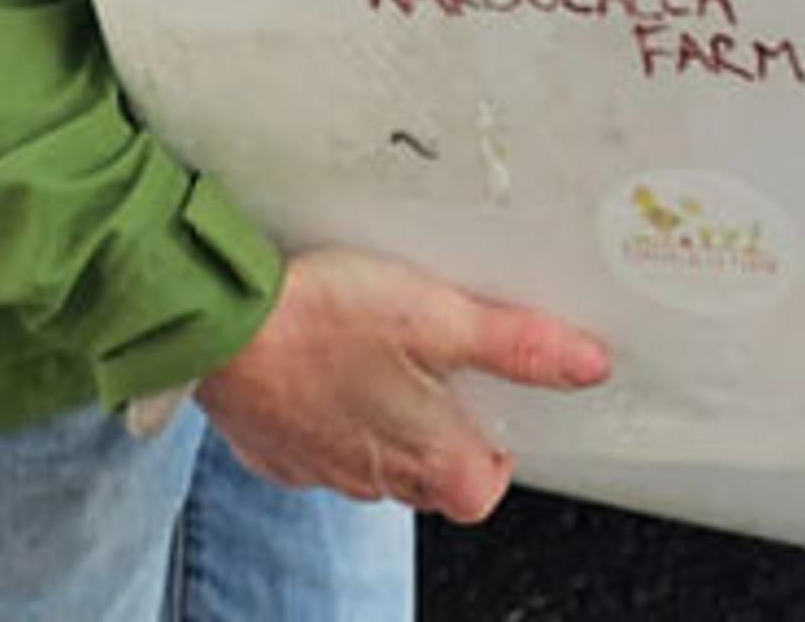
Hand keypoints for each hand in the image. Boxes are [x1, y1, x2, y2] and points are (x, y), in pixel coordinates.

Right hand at [194, 245, 610, 525]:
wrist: (218, 325)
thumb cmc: (324, 322)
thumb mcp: (437, 316)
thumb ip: (515, 344)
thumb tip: (586, 364)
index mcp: (429, 458)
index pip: (485, 489)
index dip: (497, 448)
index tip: (495, 403)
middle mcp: (377, 477)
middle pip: (431, 474)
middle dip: (441, 428)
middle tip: (435, 366)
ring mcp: (320, 468)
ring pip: (373, 458)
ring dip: (381, 417)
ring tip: (373, 353)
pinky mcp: (275, 447)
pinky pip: (315, 440)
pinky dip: (324, 410)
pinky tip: (317, 364)